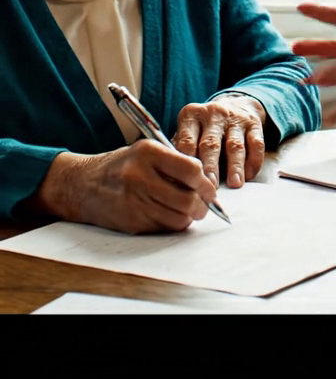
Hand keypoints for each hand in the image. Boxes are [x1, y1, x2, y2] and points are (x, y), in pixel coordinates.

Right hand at [34, 141, 216, 232]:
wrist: (82, 185)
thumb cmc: (121, 166)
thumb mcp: (145, 151)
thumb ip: (174, 161)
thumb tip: (206, 180)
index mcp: (147, 153)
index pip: (191, 169)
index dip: (205, 181)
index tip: (209, 186)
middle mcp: (140, 176)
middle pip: (188, 199)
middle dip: (203, 204)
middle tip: (205, 203)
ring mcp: (135, 202)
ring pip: (179, 217)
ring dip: (190, 216)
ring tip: (190, 209)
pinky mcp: (132, 222)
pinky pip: (164, 227)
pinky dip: (173, 223)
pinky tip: (170, 214)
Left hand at [173, 95, 266, 188]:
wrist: (234, 106)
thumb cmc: (204, 129)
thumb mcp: (189, 131)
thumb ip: (182, 151)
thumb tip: (176, 180)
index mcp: (191, 116)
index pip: (186, 141)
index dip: (187, 164)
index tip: (188, 183)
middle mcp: (212, 114)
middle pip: (210, 144)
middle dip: (211, 167)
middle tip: (210, 187)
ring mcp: (235, 118)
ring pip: (234, 145)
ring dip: (235, 166)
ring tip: (234, 184)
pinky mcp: (253, 124)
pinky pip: (256, 143)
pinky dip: (253, 161)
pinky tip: (249, 175)